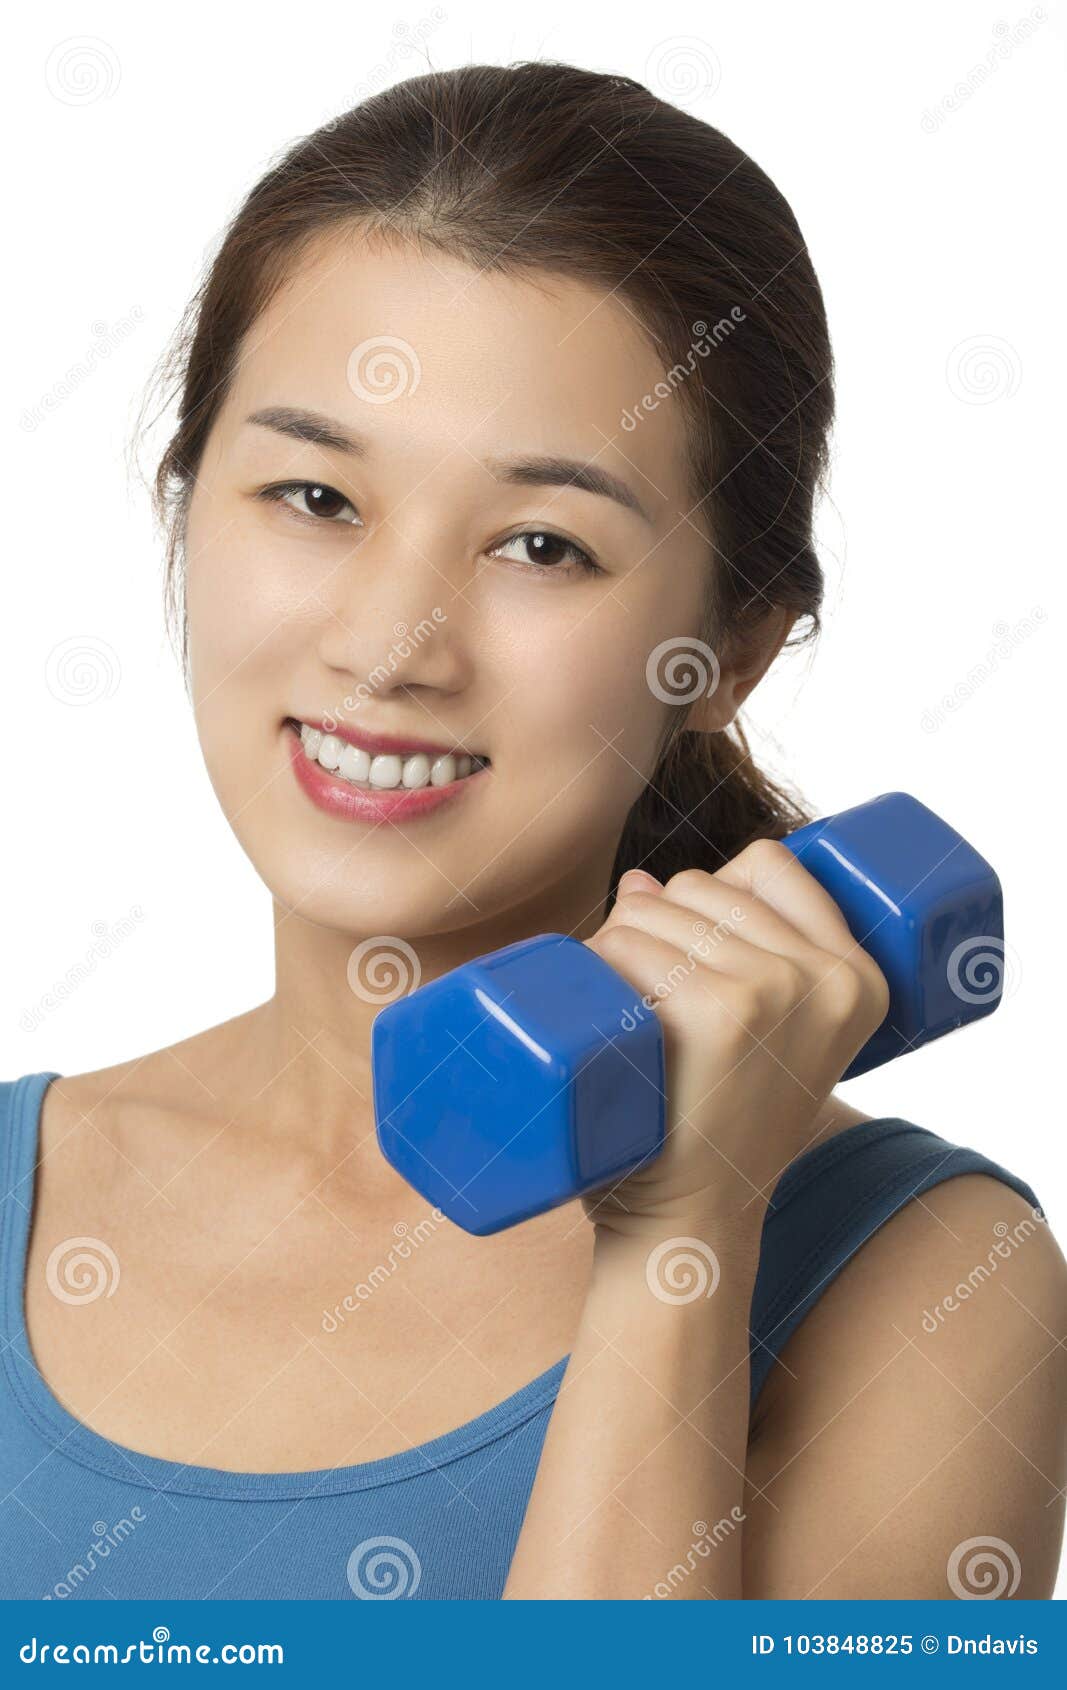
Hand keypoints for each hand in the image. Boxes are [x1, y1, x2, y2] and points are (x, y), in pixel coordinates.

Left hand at [581, 839, 889, 1239]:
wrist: (690, 1225)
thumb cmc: (712, 1128)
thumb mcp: (767, 1044)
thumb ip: (734, 956)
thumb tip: (638, 881)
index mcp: (859, 979)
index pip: (771, 862)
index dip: (712, 886)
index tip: (691, 949)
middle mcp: (827, 978)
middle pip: (700, 885)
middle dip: (649, 923)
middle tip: (642, 1004)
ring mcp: (773, 991)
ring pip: (650, 909)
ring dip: (611, 945)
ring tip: (619, 1014)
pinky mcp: (717, 1011)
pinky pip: (626, 942)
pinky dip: (593, 963)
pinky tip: (602, 1011)